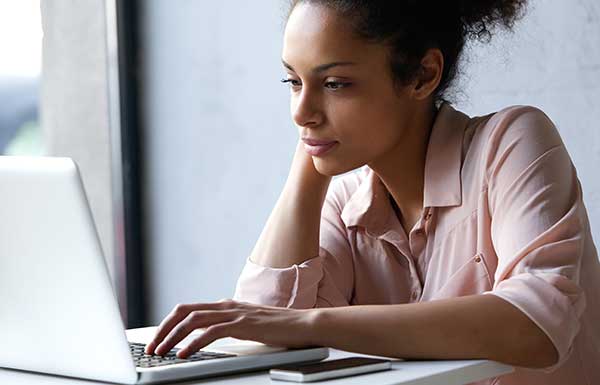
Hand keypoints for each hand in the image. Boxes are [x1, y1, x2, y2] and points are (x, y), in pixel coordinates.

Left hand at [144, 299, 318, 357]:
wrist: (304, 324)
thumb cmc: (279, 328)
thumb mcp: (248, 325)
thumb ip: (229, 326)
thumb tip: (208, 337)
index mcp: (226, 305)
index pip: (188, 309)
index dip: (169, 323)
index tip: (157, 340)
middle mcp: (227, 305)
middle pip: (184, 311)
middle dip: (163, 329)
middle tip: (151, 347)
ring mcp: (235, 313)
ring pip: (193, 320)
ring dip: (172, 337)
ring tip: (161, 352)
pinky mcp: (243, 324)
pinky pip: (211, 332)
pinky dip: (193, 343)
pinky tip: (184, 354)